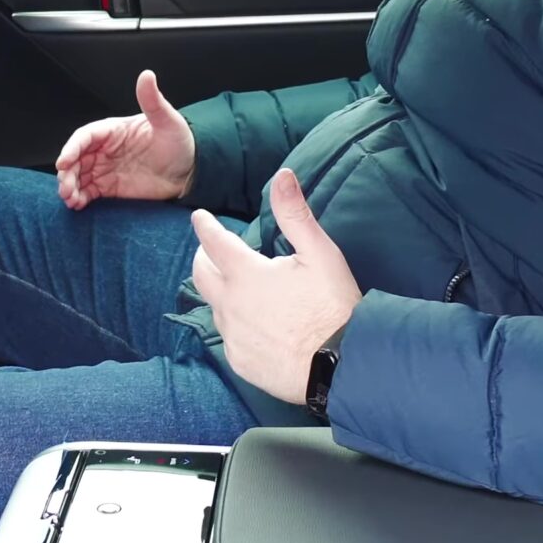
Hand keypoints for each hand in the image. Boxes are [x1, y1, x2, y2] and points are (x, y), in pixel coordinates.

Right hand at [56, 69, 195, 209]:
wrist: (191, 171)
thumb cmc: (179, 142)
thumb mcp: (168, 121)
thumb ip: (153, 101)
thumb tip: (147, 75)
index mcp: (113, 130)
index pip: (86, 136)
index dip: (72, 148)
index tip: (64, 162)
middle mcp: (105, 148)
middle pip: (77, 158)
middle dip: (67, 172)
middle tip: (65, 188)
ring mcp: (106, 168)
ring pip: (79, 175)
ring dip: (70, 186)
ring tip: (70, 199)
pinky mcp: (110, 186)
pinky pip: (88, 191)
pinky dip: (80, 197)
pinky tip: (77, 204)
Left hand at [189, 169, 362, 404]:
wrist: (342, 366)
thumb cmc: (333, 306)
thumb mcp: (320, 254)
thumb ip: (295, 214)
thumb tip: (282, 176)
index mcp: (245, 275)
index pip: (213, 242)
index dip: (205, 225)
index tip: (200, 217)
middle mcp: (230, 306)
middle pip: (201, 275)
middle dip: (202, 257)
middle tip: (210, 250)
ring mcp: (233, 337)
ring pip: (214, 308)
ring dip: (220, 292)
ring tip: (237, 287)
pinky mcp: (240, 362)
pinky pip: (229, 337)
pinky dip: (235, 324)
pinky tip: (253, 324)